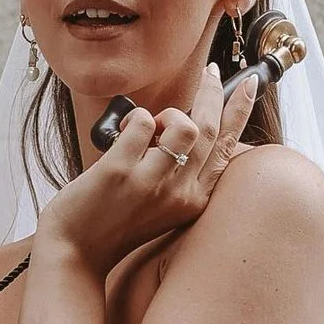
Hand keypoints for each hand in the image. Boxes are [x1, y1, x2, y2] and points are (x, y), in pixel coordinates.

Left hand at [36, 58, 261, 278]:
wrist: (75, 252)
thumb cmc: (116, 222)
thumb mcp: (162, 203)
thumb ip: (180, 171)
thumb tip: (186, 123)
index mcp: (195, 200)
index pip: (228, 147)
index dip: (240, 110)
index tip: (248, 83)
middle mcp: (181, 194)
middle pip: (210, 129)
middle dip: (212, 92)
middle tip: (207, 71)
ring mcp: (152, 183)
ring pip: (184, 125)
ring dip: (166, 113)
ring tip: (146, 127)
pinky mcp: (120, 172)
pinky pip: (140, 122)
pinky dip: (132, 118)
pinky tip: (120, 133)